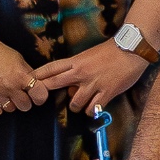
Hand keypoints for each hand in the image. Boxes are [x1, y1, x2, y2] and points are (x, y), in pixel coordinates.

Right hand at [0, 39, 47, 116]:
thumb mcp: (18, 58)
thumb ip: (27, 73)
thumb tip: (37, 85)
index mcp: (20, 75)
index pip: (40, 94)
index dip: (40, 96)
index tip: (36, 95)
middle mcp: (9, 86)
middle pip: (26, 106)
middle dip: (24, 101)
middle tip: (19, 94)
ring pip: (11, 109)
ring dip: (10, 103)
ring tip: (5, 93)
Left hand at [30, 43, 148, 114]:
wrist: (132, 49)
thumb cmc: (112, 51)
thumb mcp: (90, 55)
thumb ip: (79, 69)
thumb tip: (71, 85)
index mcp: (77, 61)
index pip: (52, 67)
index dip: (38, 74)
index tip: (28, 80)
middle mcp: (81, 73)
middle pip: (55, 83)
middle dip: (45, 91)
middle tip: (39, 98)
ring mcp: (93, 84)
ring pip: (74, 103)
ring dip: (76, 105)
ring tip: (81, 103)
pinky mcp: (106, 93)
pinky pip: (92, 109)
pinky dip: (91, 110)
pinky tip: (95, 107)